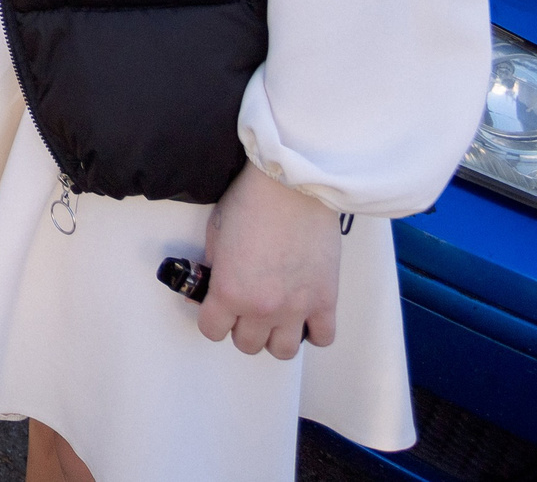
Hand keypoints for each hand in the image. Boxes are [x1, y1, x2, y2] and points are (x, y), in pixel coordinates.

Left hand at [197, 163, 342, 358]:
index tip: (219, 309)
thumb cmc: (252, 201)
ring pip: (283, 351)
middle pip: (247, 344)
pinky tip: (305, 314)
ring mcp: (297, 308)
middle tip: (247, 307)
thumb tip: (211, 286)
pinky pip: (322, 338)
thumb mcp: (216, 233)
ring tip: (276, 316)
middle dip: (242, 327)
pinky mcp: (326, 300)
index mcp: (229, 291)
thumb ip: (213, 267)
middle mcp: (263, 308)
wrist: (293, 184)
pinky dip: (313, 331)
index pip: (212, 331)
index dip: (213, 319)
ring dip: (276, 336)